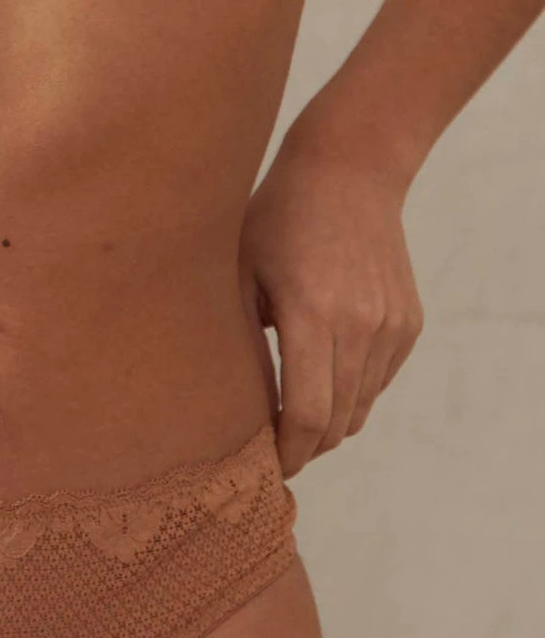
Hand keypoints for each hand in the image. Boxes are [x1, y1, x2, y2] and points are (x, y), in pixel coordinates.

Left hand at [239, 123, 423, 478]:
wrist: (348, 171)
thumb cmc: (275, 215)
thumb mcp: (238, 269)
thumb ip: (236, 337)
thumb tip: (228, 406)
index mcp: (313, 315)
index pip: (305, 415)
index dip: (286, 452)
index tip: (265, 467)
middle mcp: (361, 327)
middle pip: (337, 423)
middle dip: (305, 447)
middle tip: (273, 450)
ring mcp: (391, 326)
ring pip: (361, 407)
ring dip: (329, 423)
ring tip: (293, 417)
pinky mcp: (408, 323)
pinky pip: (379, 380)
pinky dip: (352, 392)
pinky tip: (322, 372)